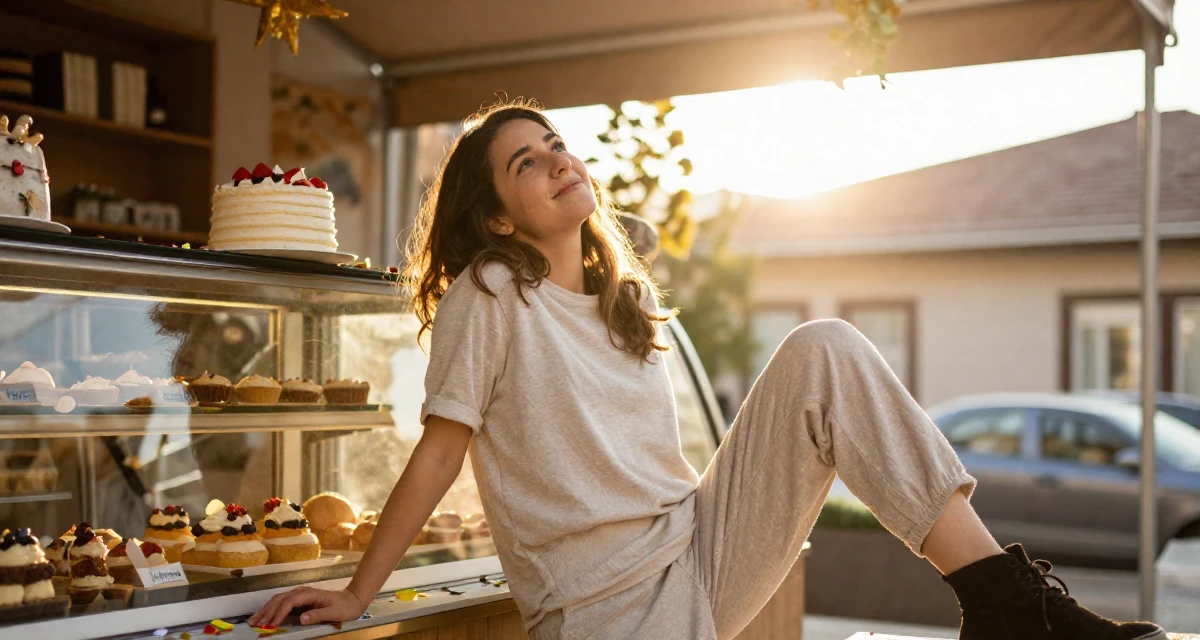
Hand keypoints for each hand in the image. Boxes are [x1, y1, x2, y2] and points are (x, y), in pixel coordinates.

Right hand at [249, 586, 367, 628]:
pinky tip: (265, 615)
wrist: (352, 599)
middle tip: (254, 624)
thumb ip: (317, 615)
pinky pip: (281, 603)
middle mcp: (301, 592)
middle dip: (266, 612)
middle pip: (279, 600)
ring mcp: (299, 594)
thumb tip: (301, 618)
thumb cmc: (344, 607)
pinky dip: (271, 609)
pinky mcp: (299, 599)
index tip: (271, 625)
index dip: (278, 614)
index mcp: (308, 594)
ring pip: (278, 600)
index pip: (288, 603)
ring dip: (265, 610)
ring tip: (254, 620)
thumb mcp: (334, 612)